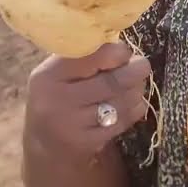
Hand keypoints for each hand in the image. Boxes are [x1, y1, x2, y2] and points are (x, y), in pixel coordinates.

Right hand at [24, 41, 152, 162]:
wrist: (45, 143)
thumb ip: (83, 56)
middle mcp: (58, 101)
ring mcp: (74, 125)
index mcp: (48, 76)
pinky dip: (134, 108)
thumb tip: (121, 43)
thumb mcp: (57, 72)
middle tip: (142, 65)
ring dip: (137, 90)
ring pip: (121, 103)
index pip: (91, 57)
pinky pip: (122, 121)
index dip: (117, 52)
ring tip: (137, 83)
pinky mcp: (89, 142)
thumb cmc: (56, 95)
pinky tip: (132, 103)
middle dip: (135, 71)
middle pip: (112, 82)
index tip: (124, 52)